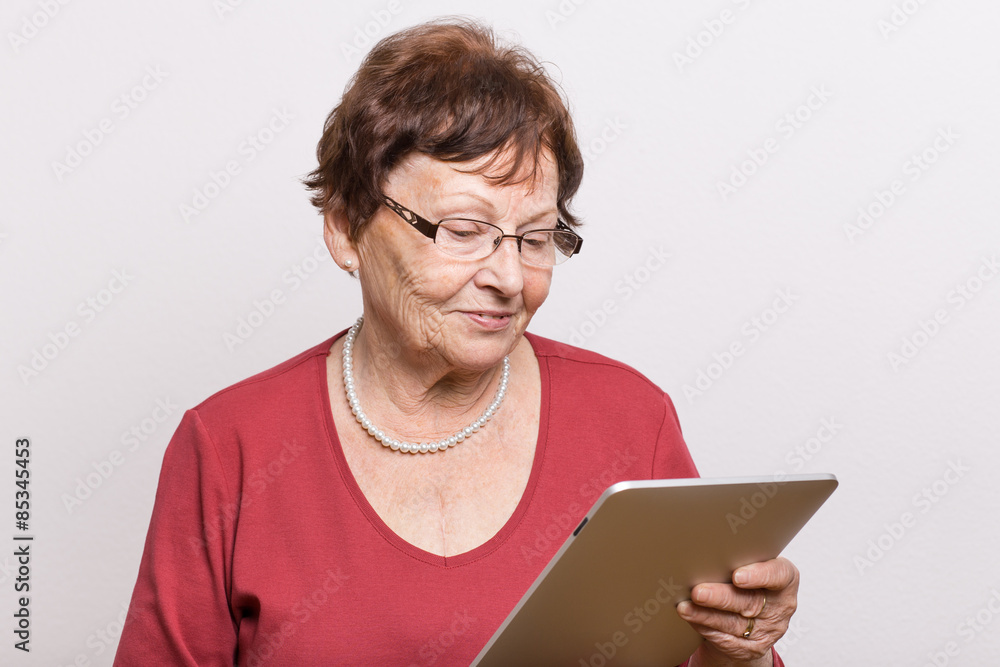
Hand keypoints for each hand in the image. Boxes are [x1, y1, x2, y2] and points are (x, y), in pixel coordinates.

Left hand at [675, 557, 797, 665]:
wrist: (752, 620)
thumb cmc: (749, 583)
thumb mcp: (752, 567)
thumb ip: (739, 559)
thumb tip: (706, 549)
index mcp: (785, 580)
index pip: (780, 575)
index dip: (759, 575)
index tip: (737, 576)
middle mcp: (780, 607)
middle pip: (750, 601)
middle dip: (721, 597)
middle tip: (698, 592)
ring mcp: (768, 630)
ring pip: (734, 623)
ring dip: (706, 615)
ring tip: (685, 607)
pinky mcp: (752, 649)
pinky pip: (725, 639)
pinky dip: (704, 627)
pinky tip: (691, 618)